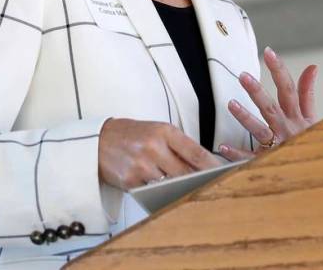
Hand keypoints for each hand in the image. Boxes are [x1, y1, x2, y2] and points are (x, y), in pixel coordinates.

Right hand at [98, 118, 220, 189]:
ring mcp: (141, 165)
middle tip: (212, 187)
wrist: (98, 140)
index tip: (224, 174)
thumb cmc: (132, 135)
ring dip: (179, 188)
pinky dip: (159, 192)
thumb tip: (204, 164)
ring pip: (170, 184)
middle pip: (185, 172)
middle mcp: (153, 147)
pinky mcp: (130, 181)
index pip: (195, 152)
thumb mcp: (157, 131)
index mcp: (164, 131)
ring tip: (188, 190)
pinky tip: (161, 189)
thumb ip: (179, 145)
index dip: (212, 166)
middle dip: (199, 180)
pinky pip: (152, 191)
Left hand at [219, 46, 317, 160]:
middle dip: (258, 91)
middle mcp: (286, 130)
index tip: (268, 52)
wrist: (314, 174)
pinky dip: (236, 154)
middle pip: (271, 108)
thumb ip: (308, 93)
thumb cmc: (308, 144)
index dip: (279, 70)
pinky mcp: (266, 163)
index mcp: (296, 117)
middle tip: (243, 76)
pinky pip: (249, 159)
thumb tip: (312, 67)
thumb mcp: (312, 118)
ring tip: (232, 104)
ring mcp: (276, 147)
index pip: (288, 89)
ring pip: (260, 131)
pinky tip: (223, 147)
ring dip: (246, 118)